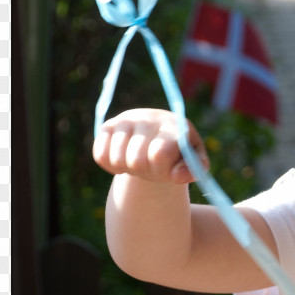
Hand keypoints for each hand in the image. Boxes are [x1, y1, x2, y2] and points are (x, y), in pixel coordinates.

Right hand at [92, 108, 208, 183]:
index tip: (169, 171)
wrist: (158, 138)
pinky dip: (112, 167)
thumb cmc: (179, 154)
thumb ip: (193, 169)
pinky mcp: (108, 126)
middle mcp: (148, 118)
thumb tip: (179, 176)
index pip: (160, 153)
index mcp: (174, 126)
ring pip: (117, 159)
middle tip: (155, 167)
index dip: (162, 170)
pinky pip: (100, 156)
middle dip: (146, 172)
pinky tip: (125, 162)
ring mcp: (126, 120)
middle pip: (136, 161)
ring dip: (130, 170)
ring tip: (142, 163)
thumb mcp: (194, 162)